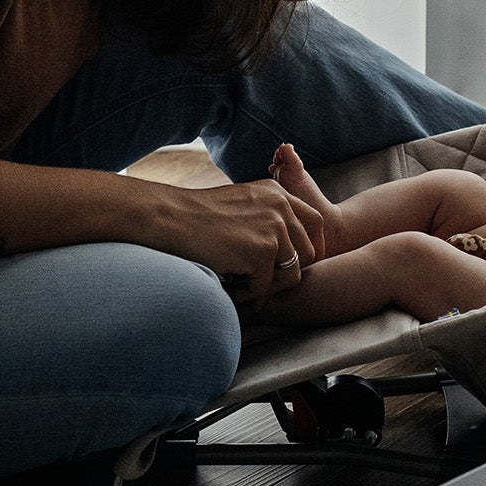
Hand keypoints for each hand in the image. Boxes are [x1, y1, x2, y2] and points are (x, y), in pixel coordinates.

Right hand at [159, 178, 325, 305]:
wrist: (170, 217)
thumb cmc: (196, 216)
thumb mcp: (241, 204)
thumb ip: (266, 219)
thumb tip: (283, 254)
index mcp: (278, 193)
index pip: (315, 223)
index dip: (308, 249)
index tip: (293, 266)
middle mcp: (282, 206)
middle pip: (308, 253)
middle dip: (286, 273)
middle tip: (259, 282)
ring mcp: (275, 228)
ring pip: (290, 274)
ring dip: (266, 285)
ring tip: (239, 283)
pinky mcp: (263, 251)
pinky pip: (264, 287)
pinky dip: (245, 293)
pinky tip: (226, 283)